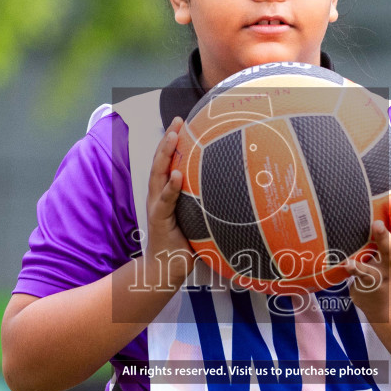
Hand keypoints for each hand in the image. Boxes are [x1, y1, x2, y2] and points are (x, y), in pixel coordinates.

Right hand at [143, 116, 194, 290]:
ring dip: (165, 155)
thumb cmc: (183, 243)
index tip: (182, 123)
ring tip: (174, 137)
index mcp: (165, 193)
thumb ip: (205, 203)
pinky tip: (176, 175)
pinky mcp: (159, 220)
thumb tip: (234, 190)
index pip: (167, 162)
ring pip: (158, 175)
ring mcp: (156, 207)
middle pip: (160, 162)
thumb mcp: (196, 218)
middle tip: (178, 121)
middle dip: (168, 140)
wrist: (166, 269)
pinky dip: (170, 187)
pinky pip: (165, 201)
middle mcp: (158, 195)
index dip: (173, 142)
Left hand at [343, 179, 390, 317]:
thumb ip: (386, 223)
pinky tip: (348, 263)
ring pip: (389, 253)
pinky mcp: (373, 283)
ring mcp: (387, 268)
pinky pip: (365, 275)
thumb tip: (372, 189)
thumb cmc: (384, 264)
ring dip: (384, 239)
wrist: (388, 305)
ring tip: (376, 225)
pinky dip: (357, 269)